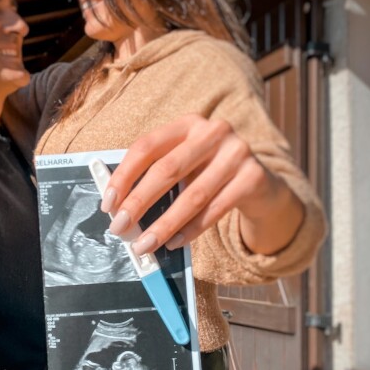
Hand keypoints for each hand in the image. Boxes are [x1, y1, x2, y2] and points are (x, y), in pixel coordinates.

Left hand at [102, 114, 304, 255]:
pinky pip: (214, 210)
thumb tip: (119, 209)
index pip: (147, 146)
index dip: (123, 176)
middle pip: (167, 170)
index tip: (108, 203)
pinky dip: (190, 230)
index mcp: (187, 124)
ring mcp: (236, 152)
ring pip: (192, 196)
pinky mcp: (253, 177)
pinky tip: (173, 242)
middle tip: (120, 228)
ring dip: (163, 225)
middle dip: (138, 203)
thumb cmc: (208, 175)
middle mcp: (213, 131)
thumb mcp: (183, 166)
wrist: (260, 184)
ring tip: (144, 245)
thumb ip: (156, 178)